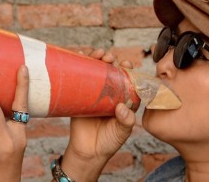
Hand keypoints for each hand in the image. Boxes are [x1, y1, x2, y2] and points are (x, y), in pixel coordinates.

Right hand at [60, 49, 136, 180]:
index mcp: (124, 99)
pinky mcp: (79, 96)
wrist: (88, 152)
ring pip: (96, 71)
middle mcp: (110, 94)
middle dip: (112, 60)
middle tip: (109, 58)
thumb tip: (122, 107)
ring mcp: (94, 94)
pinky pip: (79, 79)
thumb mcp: (122, 132)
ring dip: (97, 59)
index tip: (127, 64)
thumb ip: (125, 121)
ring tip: (97, 54)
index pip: (128, 79)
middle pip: (111, 71)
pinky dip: (80, 66)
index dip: (129, 69)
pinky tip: (80, 56)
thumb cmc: (109, 142)